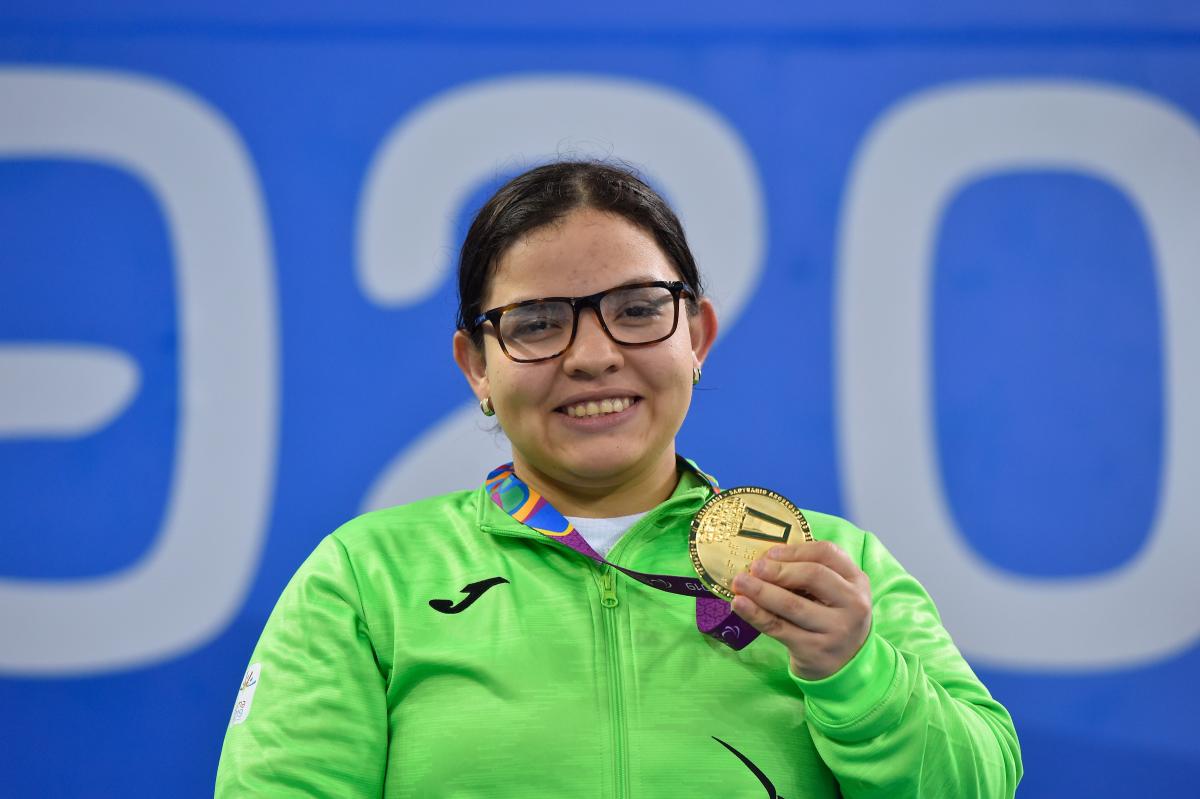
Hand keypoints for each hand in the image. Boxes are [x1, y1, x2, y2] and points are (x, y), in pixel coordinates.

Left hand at [730, 540, 871, 680]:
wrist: (845, 665)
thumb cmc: (832, 618)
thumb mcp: (835, 593)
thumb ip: (810, 574)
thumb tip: (765, 560)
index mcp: (857, 581)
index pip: (827, 554)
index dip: (796, 550)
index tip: (770, 553)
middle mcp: (853, 604)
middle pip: (812, 576)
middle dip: (778, 569)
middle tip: (753, 567)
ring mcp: (836, 629)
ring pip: (792, 604)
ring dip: (761, 591)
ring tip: (739, 582)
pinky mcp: (815, 650)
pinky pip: (779, 628)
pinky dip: (756, 614)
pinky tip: (740, 604)